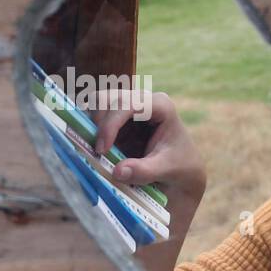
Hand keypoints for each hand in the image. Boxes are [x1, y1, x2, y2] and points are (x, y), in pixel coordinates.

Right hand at [89, 88, 206, 198]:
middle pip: (108, 98)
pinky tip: (90, 146)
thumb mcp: (165, 169)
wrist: (181, 168)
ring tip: (93, 149)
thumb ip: (144, 171)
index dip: (111, 124)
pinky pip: (95, 118)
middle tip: (95, 150)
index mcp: (159, 105)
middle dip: (97, 122)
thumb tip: (117, 172)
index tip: (102, 149)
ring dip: (90, 126)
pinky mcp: (117, 120)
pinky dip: (89, 130)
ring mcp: (128, 108)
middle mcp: (142, 100)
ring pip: (97, 104)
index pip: (128, 104)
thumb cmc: (178, 165)